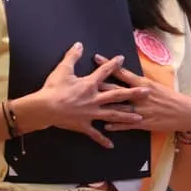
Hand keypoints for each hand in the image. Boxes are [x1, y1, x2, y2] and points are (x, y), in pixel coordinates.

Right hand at [23, 42, 146, 147]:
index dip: (113, 64)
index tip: (122, 59)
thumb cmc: (53, 88)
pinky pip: (95, 134)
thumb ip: (72, 56)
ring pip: (112, 115)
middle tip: (147, 92)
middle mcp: (94, 99)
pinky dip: (103, 140)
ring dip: (126, 116)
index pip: (104, 72)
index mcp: (89, 85)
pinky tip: (111, 145)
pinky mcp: (84, 125)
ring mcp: (90, 113)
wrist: (43, 108)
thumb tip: (79, 44)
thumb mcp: (62, 70)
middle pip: (117, 95)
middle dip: (133, 93)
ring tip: (139, 118)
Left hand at [94, 54, 190, 132]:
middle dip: (100, 85)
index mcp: (144, 84)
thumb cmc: (171, 98)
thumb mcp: (157, 86)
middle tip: (85, 81)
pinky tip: (105, 126)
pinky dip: (116, 126)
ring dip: (104, 107)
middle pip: (116, 89)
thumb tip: (127, 77)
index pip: (123, 72)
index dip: (109, 66)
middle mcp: (141, 96)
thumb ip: (141, 83)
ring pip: (119, 108)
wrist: (185, 112)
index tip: (96, 58)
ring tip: (89, 106)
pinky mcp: (144, 123)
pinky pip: (127, 125)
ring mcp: (141, 110)